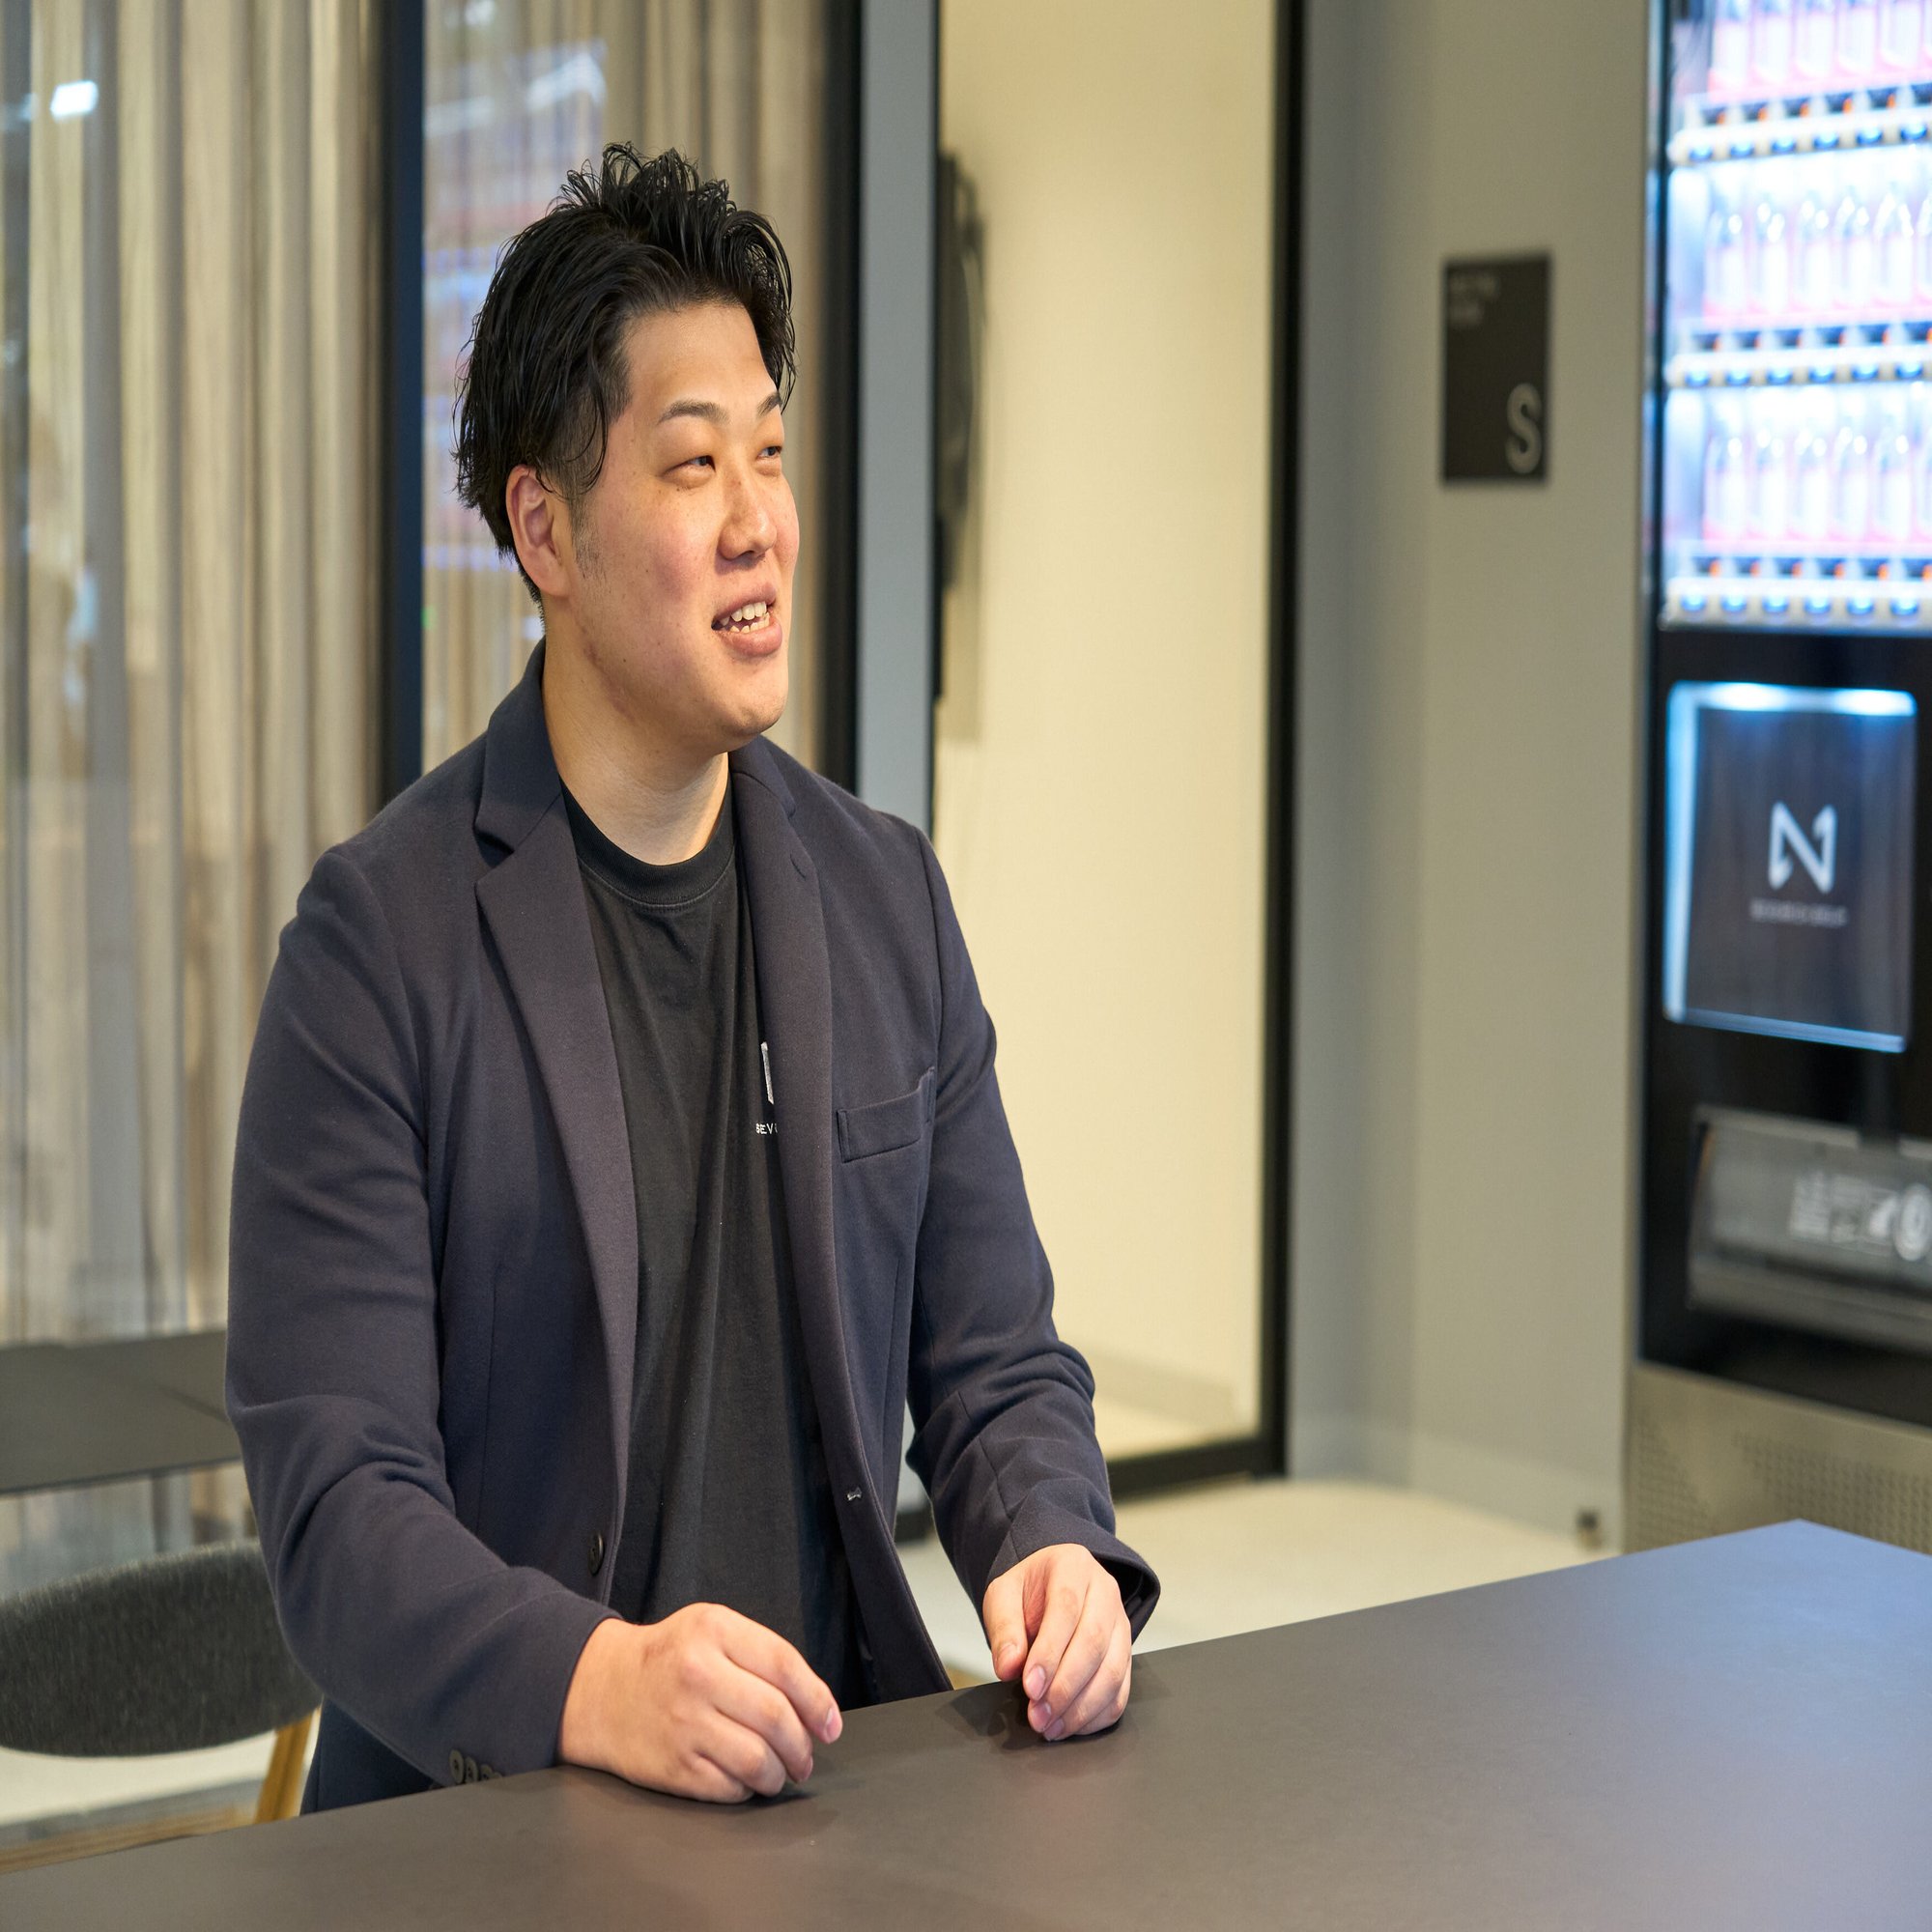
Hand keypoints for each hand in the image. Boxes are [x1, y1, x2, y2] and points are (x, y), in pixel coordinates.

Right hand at [557, 1604, 841, 1801]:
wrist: (602, 1689)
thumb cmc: (669, 1659)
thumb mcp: (713, 1630)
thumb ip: (763, 1656)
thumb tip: (817, 1708)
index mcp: (714, 1630)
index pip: (785, 1667)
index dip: (818, 1701)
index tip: (830, 1725)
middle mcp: (698, 1674)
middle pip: (777, 1717)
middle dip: (803, 1746)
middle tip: (806, 1756)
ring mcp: (683, 1722)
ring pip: (758, 1759)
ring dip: (780, 1773)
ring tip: (780, 1772)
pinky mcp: (671, 1765)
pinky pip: (730, 1787)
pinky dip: (747, 1789)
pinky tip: (745, 1779)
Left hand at [981, 1543, 1131, 1740]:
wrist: (1051, 1587)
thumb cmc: (1029, 1592)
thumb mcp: (1003, 1596)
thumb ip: (1003, 1628)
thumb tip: (1009, 1667)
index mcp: (1073, 1567)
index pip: (1066, 1609)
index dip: (1049, 1652)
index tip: (1030, 1687)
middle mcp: (1105, 1592)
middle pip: (1094, 1643)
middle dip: (1065, 1687)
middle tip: (1038, 1715)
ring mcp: (1121, 1624)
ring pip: (1112, 1671)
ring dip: (1081, 1707)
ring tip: (1050, 1726)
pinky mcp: (1125, 1654)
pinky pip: (1120, 1691)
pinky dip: (1096, 1715)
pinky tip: (1070, 1725)